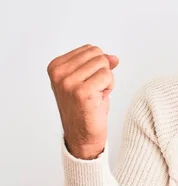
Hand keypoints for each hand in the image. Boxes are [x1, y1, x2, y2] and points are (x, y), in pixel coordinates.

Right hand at [47, 44, 119, 159]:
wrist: (83, 136)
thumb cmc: (87, 107)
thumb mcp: (90, 79)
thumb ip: (100, 64)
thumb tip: (114, 57)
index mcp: (56, 66)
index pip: (90, 49)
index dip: (97, 66)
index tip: (88, 83)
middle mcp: (59, 73)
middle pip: (98, 54)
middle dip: (103, 71)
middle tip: (94, 90)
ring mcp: (68, 83)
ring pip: (104, 64)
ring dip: (106, 81)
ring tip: (96, 95)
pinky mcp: (81, 92)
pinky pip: (108, 76)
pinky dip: (109, 87)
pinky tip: (99, 100)